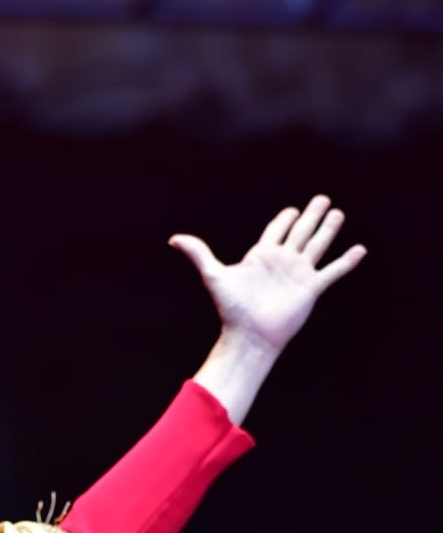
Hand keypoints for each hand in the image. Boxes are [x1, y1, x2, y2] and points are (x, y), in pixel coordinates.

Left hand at [169, 195, 366, 354]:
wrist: (249, 334)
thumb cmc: (231, 307)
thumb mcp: (214, 275)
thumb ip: (198, 253)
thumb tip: (174, 239)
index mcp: (261, 255)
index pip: (276, 231)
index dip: (284, 220)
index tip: (292, 210)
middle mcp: (282, 262)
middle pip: (301, 232)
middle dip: (311, 216)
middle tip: (322, 199)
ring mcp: (299, 273)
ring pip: (317, 245)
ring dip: (328, 230)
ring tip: (338, 214)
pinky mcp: (312, 288)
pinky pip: (333, 271)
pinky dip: (346, 261)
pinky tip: (359, 249)